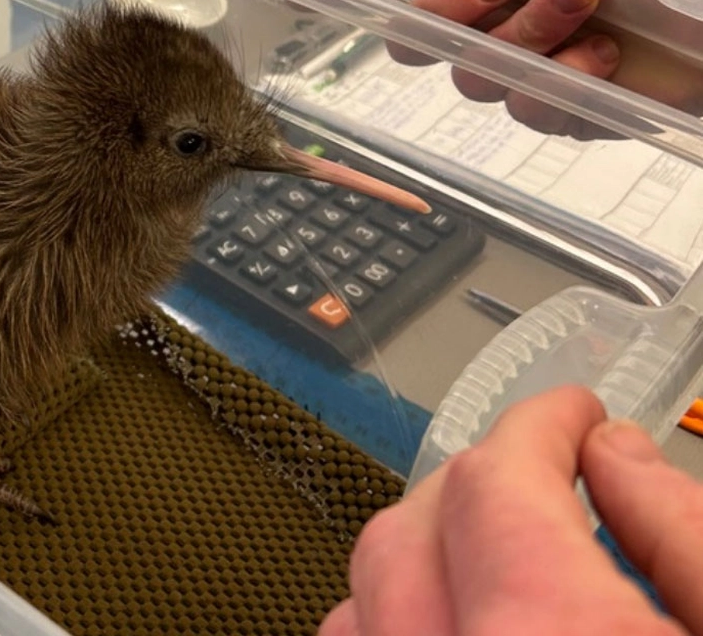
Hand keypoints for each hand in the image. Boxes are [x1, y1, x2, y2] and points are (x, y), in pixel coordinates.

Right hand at [315, 0, 702, 136]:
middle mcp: (497, 14)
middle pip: (415, 40)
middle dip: (446, 12)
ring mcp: (528, 63)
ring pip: (475, 78)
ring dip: (524, 38)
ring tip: (585, 2)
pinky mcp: (564, 107)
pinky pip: (527, 111)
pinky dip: (559, 84)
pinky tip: (601, 58)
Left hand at [319, 384, 702, 635]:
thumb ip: (682, 534)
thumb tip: (617, 456)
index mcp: (550, 634)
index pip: (493, 481)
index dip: (536, 429)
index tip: (570, 418)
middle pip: (403, 536)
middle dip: (473, 486)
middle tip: (541, 477)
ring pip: (361, 604)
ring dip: (420, 558)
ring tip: (502, 554)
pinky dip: (393, 625)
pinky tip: (460, 626)